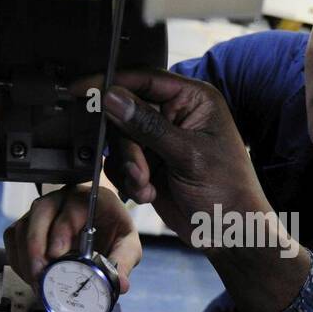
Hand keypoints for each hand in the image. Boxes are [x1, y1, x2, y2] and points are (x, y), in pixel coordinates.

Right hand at [3, 184, 140, 292]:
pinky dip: (18, 259)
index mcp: (91, 199)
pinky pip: (13, 237)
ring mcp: (42, 210)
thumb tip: (120, 284)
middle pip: (39, 213)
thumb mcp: (127, 244)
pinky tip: (30, 276)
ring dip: (25, 257)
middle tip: (41, 274)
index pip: (71, 209)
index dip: (61, 232)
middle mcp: (62, 199)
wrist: (103, 226)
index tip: (56, 255)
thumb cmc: (113, 230)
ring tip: (36, 282)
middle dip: (36, 246)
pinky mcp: (28, 223)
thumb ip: (123, 262)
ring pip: (22, 226)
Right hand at [65, 69, 272, 249]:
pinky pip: (121, 163)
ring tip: (147, 185)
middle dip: (127, 145)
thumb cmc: (226, 190)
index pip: (144, 78)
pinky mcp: (150, 163)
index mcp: (193, 99)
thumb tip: (112, 97)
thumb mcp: (187, 154)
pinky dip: (129, 181)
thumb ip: (147, 125)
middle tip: (138, 169)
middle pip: (125, 111)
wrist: (228, 233)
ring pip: (120, 141)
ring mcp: (160, 139)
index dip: (112, 83)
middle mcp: (175, 114)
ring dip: (129, 167)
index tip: (83, 90)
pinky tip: (149, 193)